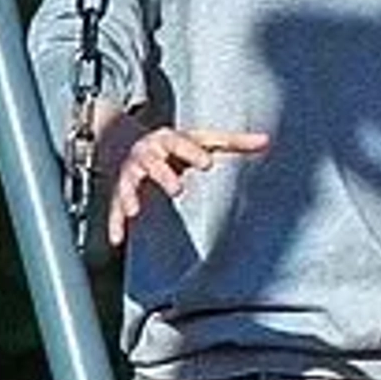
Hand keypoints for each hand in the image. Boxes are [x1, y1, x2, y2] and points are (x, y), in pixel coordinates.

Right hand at [102, 121, 270, 245]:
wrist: (133, 143)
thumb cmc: (177, 145)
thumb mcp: (203, 140)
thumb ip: (233, 142)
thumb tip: (266, 141)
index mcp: (168, 140)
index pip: (179, 142)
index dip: (192, 152)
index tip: (207, 163)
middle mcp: (147, 155)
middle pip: (153, 163)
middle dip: (163, 175)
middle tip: (178, 189)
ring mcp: (131, 174)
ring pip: (128, 183)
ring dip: (131, 196)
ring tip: (135, 210)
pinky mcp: (120, 193)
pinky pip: (114, 208)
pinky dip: (115, 224)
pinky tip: (118, 240)